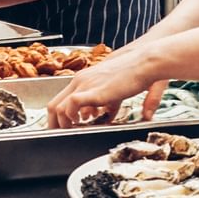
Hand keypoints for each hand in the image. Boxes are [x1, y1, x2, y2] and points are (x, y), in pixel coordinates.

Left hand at [46, 47, 166, 128]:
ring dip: (62, 124)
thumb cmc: (134, 73)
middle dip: (55, 124)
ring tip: (71, 133)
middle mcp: (80, 80)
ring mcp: (85, 84)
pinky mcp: (93, 91)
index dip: (59, 116)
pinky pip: (71, 104)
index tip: (64, 127)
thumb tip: (103, 115)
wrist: (145, 62)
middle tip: (61, 135)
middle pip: (54, 104)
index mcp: (84, 78)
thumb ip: (108, 104)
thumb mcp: (115, 91)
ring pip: (58, 107)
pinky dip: (71, 117)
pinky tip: (81, 123)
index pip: (61, 98)